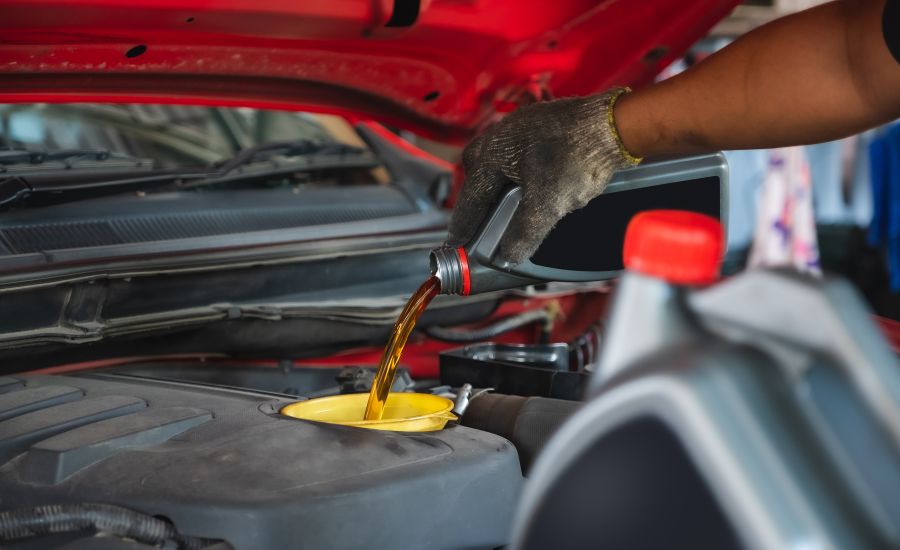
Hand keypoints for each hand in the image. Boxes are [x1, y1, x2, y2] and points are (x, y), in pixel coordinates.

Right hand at [448, 88, 639, 263]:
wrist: (613, 124)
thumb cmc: (578, 154)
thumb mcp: (548, 204)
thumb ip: (524, 233)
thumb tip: (510, 253)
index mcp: (490, 155)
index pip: (470, 200)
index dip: (464, 226)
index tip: (456, 242)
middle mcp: (498, 137)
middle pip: (478, 179)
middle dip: (479, 204)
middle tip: (480, 227)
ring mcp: (519, 128)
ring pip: (498, 167)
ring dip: (499, 190)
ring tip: (504, 211)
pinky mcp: (539, 127)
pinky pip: (517, 157)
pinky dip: (517, 177)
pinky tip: (530, 187)